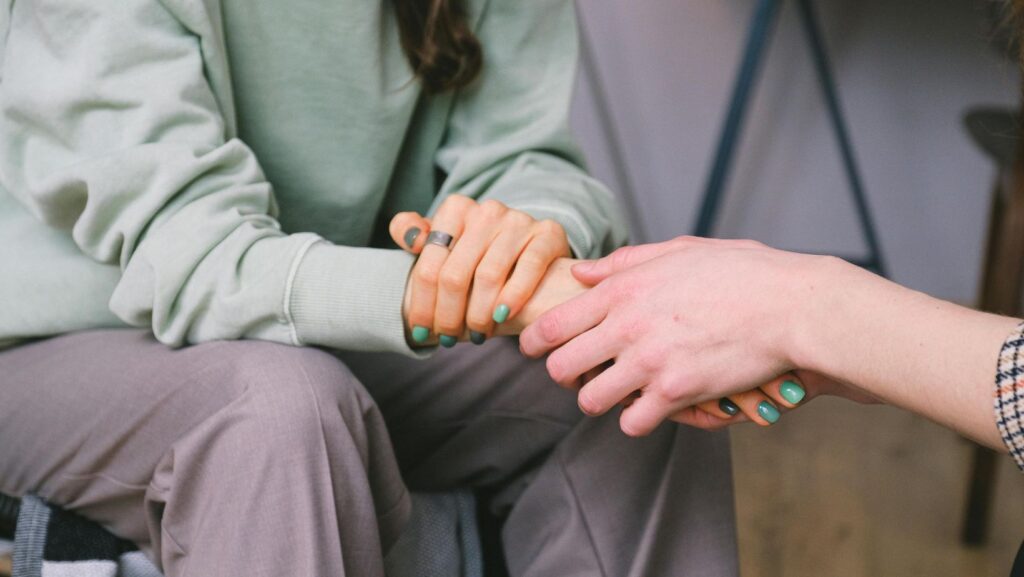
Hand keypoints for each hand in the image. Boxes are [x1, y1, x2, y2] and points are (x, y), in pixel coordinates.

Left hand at [390, 195, 570, 345]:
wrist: (530, 249)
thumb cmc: (478, 254)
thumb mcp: (444, 242)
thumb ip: (414, 233)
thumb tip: (410, 237)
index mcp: (456, 209)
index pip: (429, 265)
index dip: (422, 304)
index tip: (420, 331)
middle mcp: (487, 211)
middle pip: (455, 275)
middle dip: (448, 316)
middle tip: (448, 340)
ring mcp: (519, 221)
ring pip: (488, 276)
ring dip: (479, 315)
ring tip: (476, 335)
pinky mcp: (547, 233)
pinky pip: (529, 267)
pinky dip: (513, 296)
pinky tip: (502, 317)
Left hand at [520, 236, 875, 435]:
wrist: (791, 306)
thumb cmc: (741, 273)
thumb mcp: (679, 251)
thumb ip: (624, 262)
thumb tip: (581, 271)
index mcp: (623, 289)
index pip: (553, 323)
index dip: (534, 341)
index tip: (534, 348)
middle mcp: (627, 326)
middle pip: (560, 367)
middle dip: (564, 375)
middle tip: (579, 374)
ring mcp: (649, 362)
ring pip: (590, 400)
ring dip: (599, 399)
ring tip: (616, 392)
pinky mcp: (676, 392)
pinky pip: (632, 422)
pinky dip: (637, 419)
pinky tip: (650, 407)